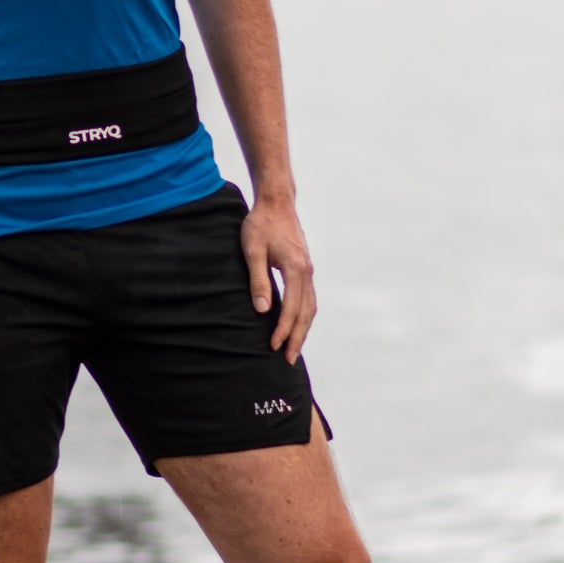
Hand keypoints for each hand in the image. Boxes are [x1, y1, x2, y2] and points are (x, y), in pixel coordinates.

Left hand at [240, 198, 315, 365]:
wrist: (276, 202)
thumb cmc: (260, 224)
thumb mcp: (252, 250)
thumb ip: (258, 280)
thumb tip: (262, 311)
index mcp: (295, 268)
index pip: (292, 308)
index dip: (282, 329)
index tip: (273, 346)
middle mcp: (307, 271)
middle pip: (306, 312)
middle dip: (297, 337)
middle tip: (287, 360)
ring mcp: (308, 270)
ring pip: (311, 307)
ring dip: (303, 329)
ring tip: (293, 348)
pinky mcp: (305, 268)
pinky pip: (309, 298)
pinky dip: (304, 315)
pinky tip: (297, 325)